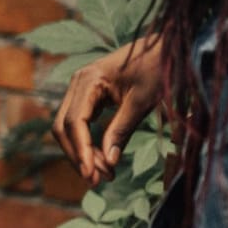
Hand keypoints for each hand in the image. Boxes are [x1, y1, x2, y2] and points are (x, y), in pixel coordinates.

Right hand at [53, 39, 163, 183]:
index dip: (81, 150)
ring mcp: (81, 89)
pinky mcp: (89, 95)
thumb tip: (109, 161)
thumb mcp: (142, 101)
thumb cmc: (156, 69)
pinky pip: (78, 123)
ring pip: (67, 127)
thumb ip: (121, 130)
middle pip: (63, 127)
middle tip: (98, 181)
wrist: (165, 47)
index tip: (92, 175)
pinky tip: (102, 158)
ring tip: (104, 173)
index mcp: (88, 80)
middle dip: (78, 155)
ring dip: (81, 152)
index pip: (73, 122)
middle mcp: (78, 83)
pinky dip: (87, 142)